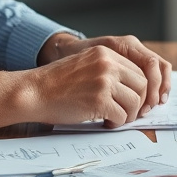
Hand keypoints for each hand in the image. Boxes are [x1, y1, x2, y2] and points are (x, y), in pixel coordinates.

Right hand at [39, 33, 171, 110]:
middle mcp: (108, 64)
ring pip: (135, 102)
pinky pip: (121, 116)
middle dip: (138, 103)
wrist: (34, 92)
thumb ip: (108, 70)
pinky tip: (105, 123)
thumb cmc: (56, 83)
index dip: (139, 89)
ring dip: (128, 115)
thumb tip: (132, 88)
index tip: (133, 100)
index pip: (138, 71)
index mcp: (106, 53)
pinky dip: (116, 123)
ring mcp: (105, 82)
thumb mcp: (86, 64)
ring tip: (114, 118)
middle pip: (142, 86)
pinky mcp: (100, 101)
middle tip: (127, 113)